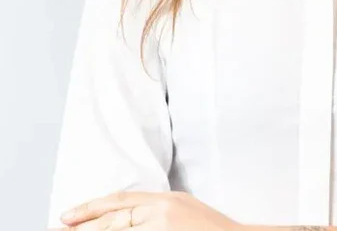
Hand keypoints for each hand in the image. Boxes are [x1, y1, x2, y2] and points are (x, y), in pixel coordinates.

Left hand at [58, 190, 239, 229]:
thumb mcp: (183, 211)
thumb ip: (156, 212)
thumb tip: (125, 221)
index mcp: (166, 201)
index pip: (120, 202)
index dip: (91, 208)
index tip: (67, 217)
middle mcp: (162, 212)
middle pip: (114, 220)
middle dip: (84, 228)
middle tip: (60, 230)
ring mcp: (163, 228)